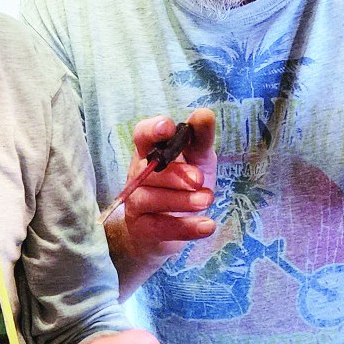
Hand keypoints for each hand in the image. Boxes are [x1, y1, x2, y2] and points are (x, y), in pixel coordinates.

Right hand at [105, 110, 216, 296]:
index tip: (168, 128)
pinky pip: (161, 227)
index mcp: (149, 152)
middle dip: (176, 174)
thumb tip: (204, 114)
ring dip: (182, 201)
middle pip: (149, 171)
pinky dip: (186, 227)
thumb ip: (200, 139)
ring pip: (152, 199)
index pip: (142, 136)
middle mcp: (137, 176)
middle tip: (200, 179)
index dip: (152, 130)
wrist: (167, 229)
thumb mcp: (196, 160)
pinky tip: (207, 225)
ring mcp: (136, 203)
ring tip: (207, 200)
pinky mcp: (142, 229)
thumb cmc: (182, 187)